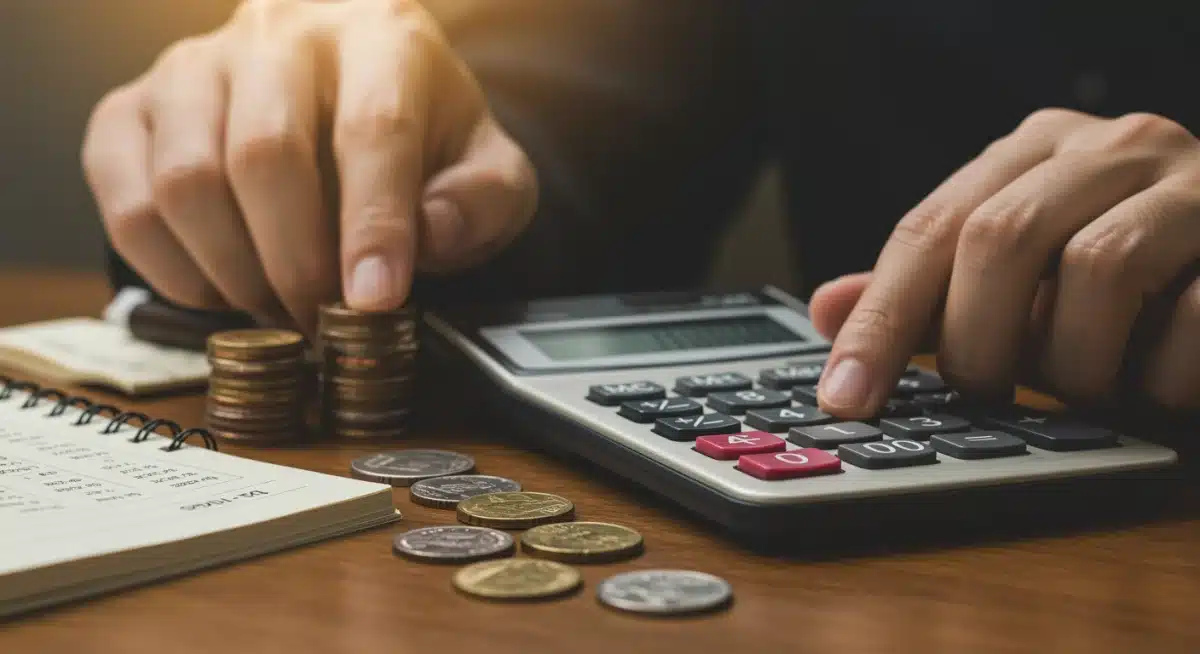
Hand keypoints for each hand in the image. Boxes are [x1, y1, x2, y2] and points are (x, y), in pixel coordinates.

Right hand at [82, 0, 536, 332]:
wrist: (351, 89)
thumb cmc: (422, 138)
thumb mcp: (485, 167)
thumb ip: (483, 201)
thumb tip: (432, 235)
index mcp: (380, 37)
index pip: (372, 128)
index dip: (373, 224)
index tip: (374, 300)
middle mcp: (276, 34)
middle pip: (264, 154)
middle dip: (296, 262)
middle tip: (323, 322)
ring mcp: (193, 67)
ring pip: (184, 179)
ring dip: (233, 272)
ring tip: (278, 308)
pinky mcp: (132, 107)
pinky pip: (126, 199)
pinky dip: (170, 268)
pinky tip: (223, 289)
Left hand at [810, 108, 1199, 415]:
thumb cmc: (1124, 275)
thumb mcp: (1018, 279)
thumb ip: (931, 294)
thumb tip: (828, 311)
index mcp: (1033, 152)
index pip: (929, 231)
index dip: (880, 321)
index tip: (846, 397)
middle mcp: (1107, 148)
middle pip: (1000, 238)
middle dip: (978, 341)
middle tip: (986, 392)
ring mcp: (1189, 183)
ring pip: (1098, 268)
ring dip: (1075, 360)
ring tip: (1084, 387)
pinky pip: (1195, 315)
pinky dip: (1162, 373)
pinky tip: (1155, 382)